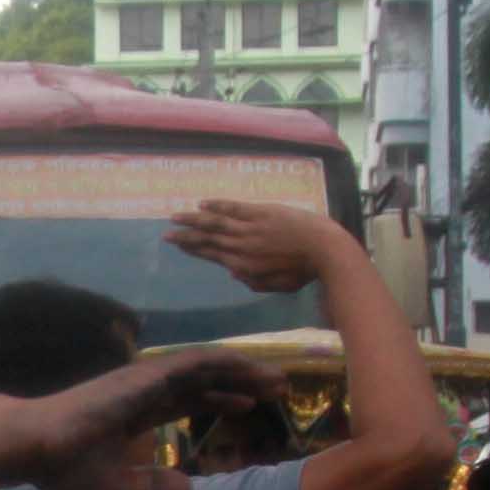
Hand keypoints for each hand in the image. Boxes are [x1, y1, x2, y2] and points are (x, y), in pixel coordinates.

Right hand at [0, 346, 270, 489]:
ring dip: (242, 370)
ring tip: (277, 378)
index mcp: (136, 412)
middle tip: (277, 387)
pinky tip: (248, 367)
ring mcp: (144, 379)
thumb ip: (153, 485)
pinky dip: (222, 363)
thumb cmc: (63, 465)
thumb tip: (190, 488)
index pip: (188, 399)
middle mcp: (144, 390)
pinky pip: (191, 364)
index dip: (220, 399)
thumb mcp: (117, 485)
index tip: (250, 406)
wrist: (34, 445)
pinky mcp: (144, 376)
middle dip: (241, 381)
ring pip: (205, 367)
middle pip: (204, 380)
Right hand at [163, 196, 347, 293]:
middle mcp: (240, 246)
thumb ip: (254, 282)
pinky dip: (217, 206)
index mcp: (243, 266)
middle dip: (185, 236)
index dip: (193, 249)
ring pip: (214, 222)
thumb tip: (233, 273)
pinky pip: (233, 208)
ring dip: (193, 219)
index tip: (178, 245)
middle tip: (166, 233)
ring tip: (176, 216)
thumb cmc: (303, 271)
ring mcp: (249, 228)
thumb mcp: (276, 286)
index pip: (212, 255)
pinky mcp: (260, 213)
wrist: (322, 250)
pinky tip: (203, 204)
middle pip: (207, 239)